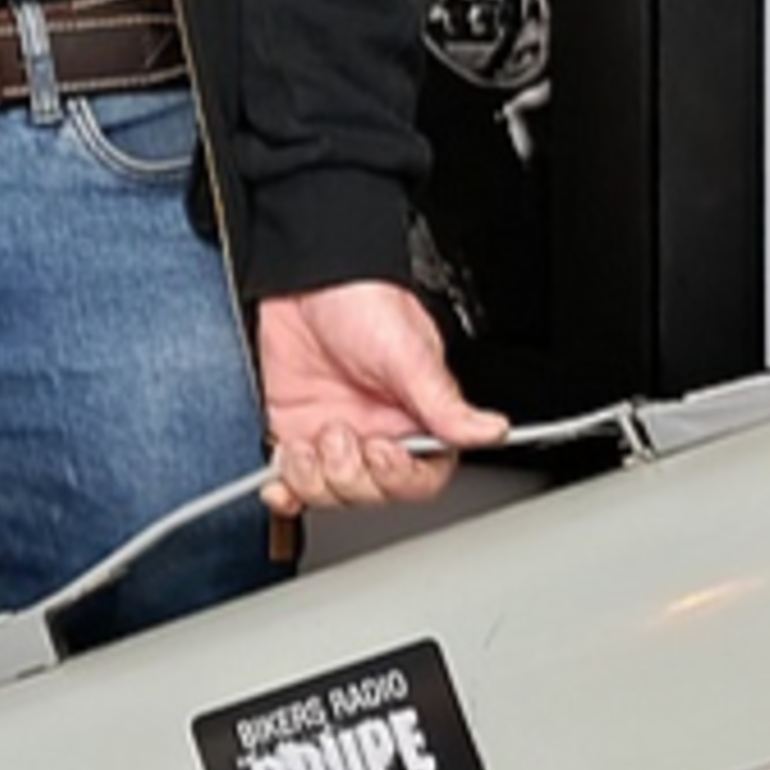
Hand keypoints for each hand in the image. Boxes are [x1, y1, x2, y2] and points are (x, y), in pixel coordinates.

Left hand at [255, 280, 507, 515]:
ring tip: (310, 440)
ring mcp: (332, 435)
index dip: (399, 477)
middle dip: (351, 475)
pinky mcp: (293, 431)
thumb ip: (443, 400)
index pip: (420, 478)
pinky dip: (282, 487)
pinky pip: (289, 480)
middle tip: (338, 434)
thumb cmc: (362, 302)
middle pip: (371, 493)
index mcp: (414, 419)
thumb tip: (490, 430)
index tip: (380, 451)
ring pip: (329, 493)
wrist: (304, 276)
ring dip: (314, 478)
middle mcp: (375, 432)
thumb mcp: (406, 351)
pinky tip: (280, 478)